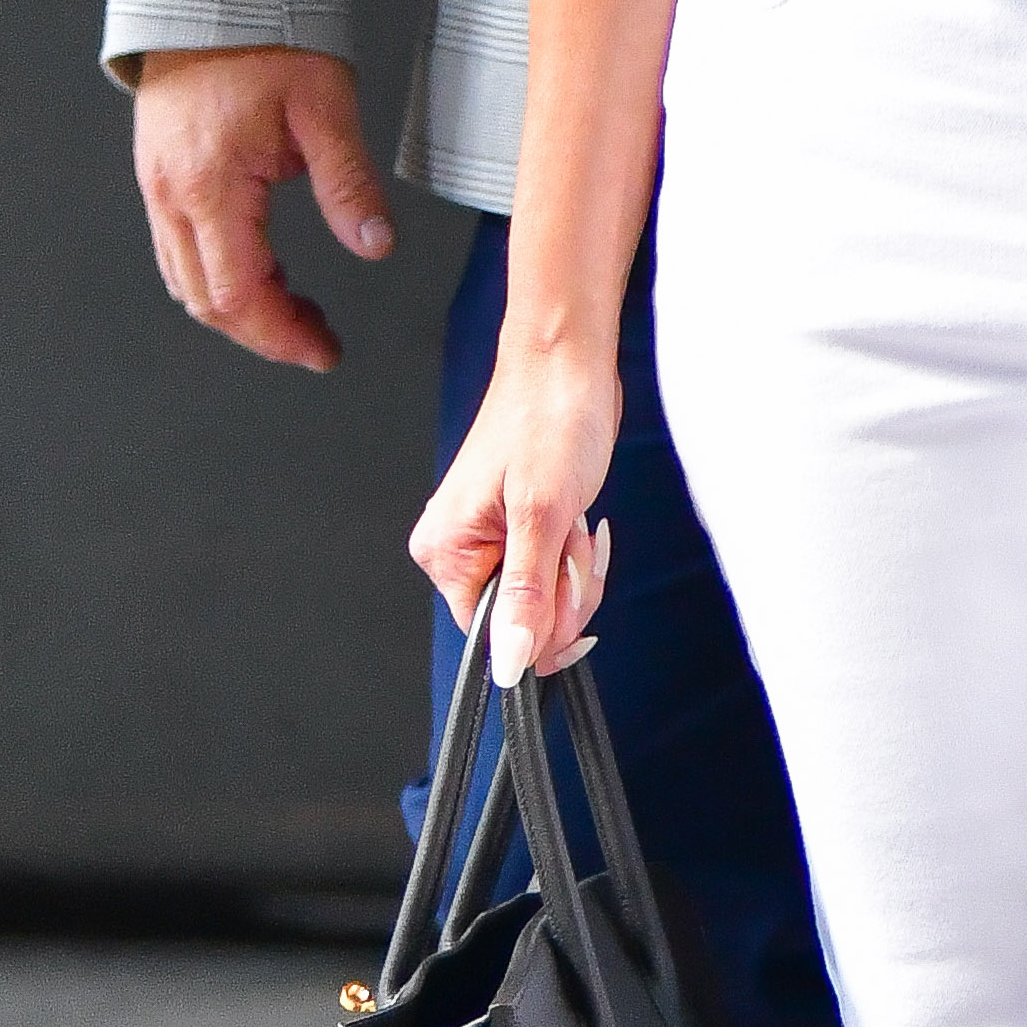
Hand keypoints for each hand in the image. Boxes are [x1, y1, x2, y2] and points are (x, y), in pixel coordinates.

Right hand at [136, 47, 394, 371]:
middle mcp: (170, 195)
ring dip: (240, 307)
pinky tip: (268, 268)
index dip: (280, 333)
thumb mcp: (326, 106)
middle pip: (205, 300)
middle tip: (319, 339)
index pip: (237, 292)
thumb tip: (375, 246)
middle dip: (263, 331)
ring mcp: (158, 187)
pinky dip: (221, 274)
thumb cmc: (268, 35)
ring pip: (187, 280)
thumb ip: (349, 183)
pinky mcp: (160, 175)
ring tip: (300, 308)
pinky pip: (181, 248)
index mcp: (209, 185)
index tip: (323, 352)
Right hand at [413, 340, 620, 678]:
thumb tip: (510, 665)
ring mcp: (492, 537)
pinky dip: (577, 549)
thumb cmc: (549, 417)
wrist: (569, 361)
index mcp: (447, 552)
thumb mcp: (543, 514)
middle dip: (565, 586)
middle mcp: (460, 549)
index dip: (540, 624)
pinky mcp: (522, 525)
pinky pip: (555, 567)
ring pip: (546, 595)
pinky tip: (580, 515)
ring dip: (576, 564)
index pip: (490, 635)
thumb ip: (527, 595)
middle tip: (572, 533)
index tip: (568, 585)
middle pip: (522, 618)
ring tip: (575, 515)